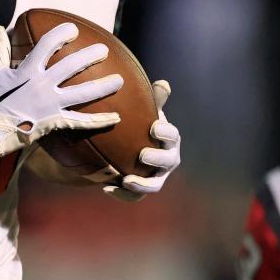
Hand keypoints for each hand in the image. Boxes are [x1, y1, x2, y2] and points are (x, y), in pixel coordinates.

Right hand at [0, 23, 122, 176]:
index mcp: (27, 70)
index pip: (47, 44)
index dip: (61, 34)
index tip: (73, 30)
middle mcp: (41, 85)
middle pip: (71, 66)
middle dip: (90, 56)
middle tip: (104, 51)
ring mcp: (50, 104)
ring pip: (82, 93)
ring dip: (103, 87)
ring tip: (119, 80)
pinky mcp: (54, 122)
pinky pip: (81, 122)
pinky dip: (99, 121)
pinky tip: (116, 117)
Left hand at [103, 79, 180, 200]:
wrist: (126, 148)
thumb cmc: (139, 125)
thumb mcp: (143, 112)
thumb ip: (153, 100)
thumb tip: (162, 83)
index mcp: (169, 139)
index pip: (172, 136)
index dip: (165, 133)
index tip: (154, 127)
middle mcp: (167, 159)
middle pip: (168, 161)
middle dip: (157, 158)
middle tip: (143, 154)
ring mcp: (156, 177)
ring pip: (154, 185)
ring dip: (142, 184)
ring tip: (127, 180)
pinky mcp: (142, 190)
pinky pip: (134, 196)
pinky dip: (122, 194)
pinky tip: (107, 188)